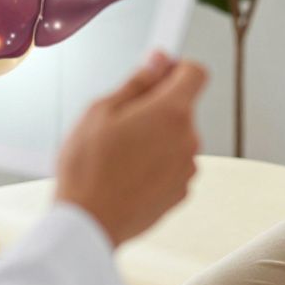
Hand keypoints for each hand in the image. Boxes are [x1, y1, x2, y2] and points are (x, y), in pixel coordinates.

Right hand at [55, 51, 206, 245]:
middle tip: (121, 122)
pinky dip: (157, 163)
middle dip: (157, 107)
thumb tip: (158, 61)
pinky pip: (173, 164)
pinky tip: (128, 173)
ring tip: (120, 153)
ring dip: (156, 137)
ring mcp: (187, 168)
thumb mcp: (102, 110)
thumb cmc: (89, 169)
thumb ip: (138, 81)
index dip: (176, 68)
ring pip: (176, 137)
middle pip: (182, 108)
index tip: (158, 73)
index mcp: (171, 112)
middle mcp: (188, 139)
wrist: (88, 222)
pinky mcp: (181, 191)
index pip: (196, 73)